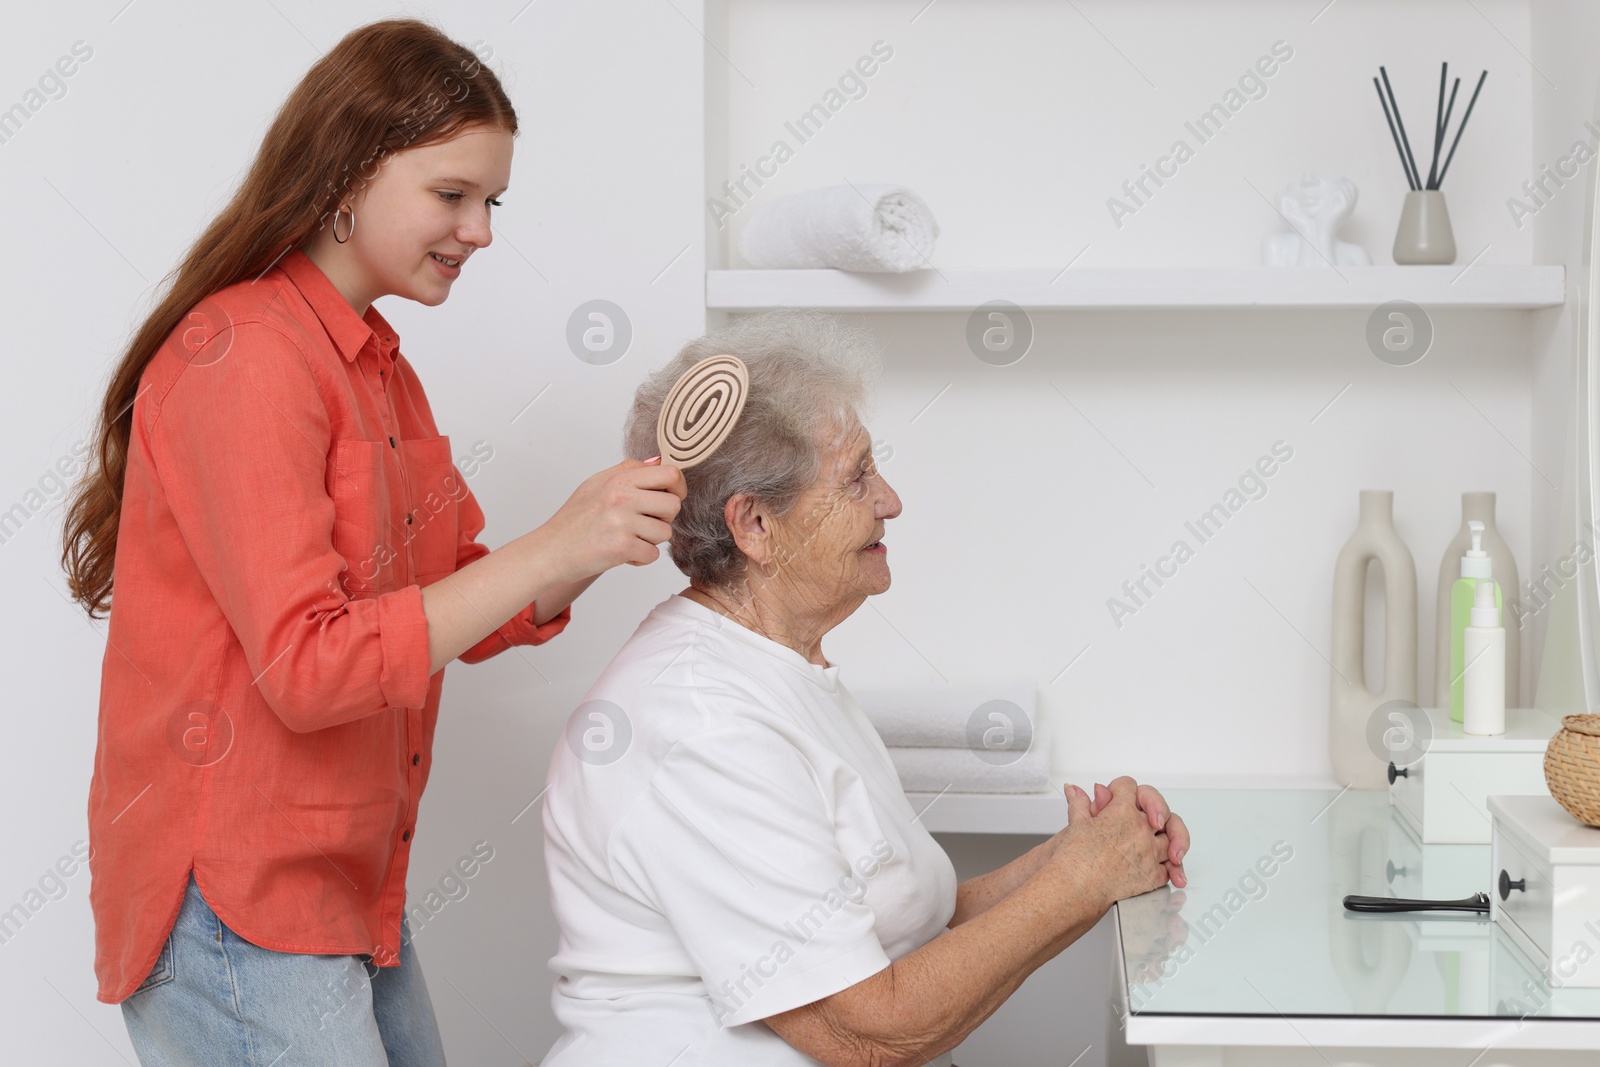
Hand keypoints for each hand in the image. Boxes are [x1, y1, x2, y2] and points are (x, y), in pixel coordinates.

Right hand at [541, 457, 687, 582]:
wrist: (550, 550)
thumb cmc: (574, 519)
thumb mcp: (597, 484)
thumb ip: (629, 471)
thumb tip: (658, 461)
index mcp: (619, 479)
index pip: (670, 473)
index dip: (678, 488)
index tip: (670, 497)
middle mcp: (622, 496)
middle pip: (674, 505)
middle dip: (665, 518)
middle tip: (644, 523)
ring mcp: (622, 522)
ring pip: (665, 533)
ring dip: (650, 540)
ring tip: (628, 538)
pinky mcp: (621, 547)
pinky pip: (653, 555)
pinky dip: (640, 558)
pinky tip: (622, 552)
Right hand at [1044, 776, 1171, 909]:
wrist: (1076, 887)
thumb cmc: (1074, 859)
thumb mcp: (1076, 824)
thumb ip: (1079, 804)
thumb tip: (1075, 791)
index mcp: (1121, 812)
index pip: (1128, 787)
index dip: (1120, 789)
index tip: (1116, 795)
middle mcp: (1140, 830)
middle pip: (1162, 811)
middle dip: (1157, 810)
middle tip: (1152, 817)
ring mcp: (1149, 853)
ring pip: (1172, 840)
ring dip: (1171, 840)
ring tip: (1166, 844)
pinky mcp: (1151, 876)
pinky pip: (1168, 869)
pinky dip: (1168, 868)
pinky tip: (1163, 867)